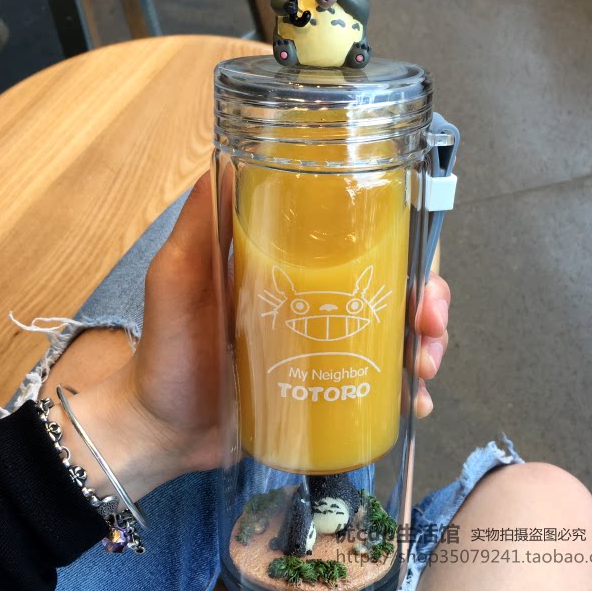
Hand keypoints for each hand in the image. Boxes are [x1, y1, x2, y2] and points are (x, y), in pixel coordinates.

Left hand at [61, 172, 450, 500]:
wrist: (161, 430)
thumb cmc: (168, 350)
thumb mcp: (177, 279)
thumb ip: (198, 225)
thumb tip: (227, 160)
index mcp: (298, 270)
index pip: (366, 248)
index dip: (406, 255)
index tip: (421, 275)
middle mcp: (322, 303)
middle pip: (396, 292)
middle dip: (430, 305)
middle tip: (428, 328)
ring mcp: (327, 350)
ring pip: (399, 337)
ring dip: (428, 347)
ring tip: (424, 370)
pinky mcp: (328, 392)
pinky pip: (380, 387)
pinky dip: (407, 393)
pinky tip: (414, 403)